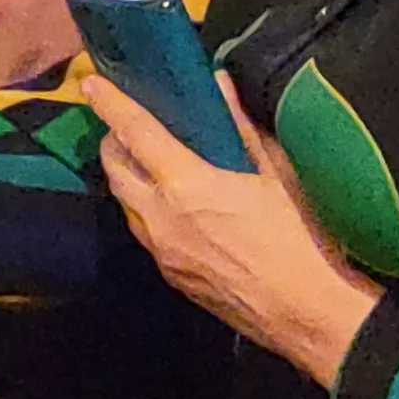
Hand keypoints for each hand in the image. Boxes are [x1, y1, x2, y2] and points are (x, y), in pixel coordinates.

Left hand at [87, 73, 382, 390]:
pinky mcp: (172, 278)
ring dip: (128, 178)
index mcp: (186, 185)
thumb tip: (220, 85)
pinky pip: (144, 233)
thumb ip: (240, 128)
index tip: (91, 83)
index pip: (135, 133)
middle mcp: (160, 218)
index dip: (111, 104)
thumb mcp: (276, 174)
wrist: (306, 314)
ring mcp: (162, 252)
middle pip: (116, 170)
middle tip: (126, 125)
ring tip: (148, 162)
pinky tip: (172, 205)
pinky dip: (145, 209)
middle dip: (114, 142)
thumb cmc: (299, 238)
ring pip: (125, 205)